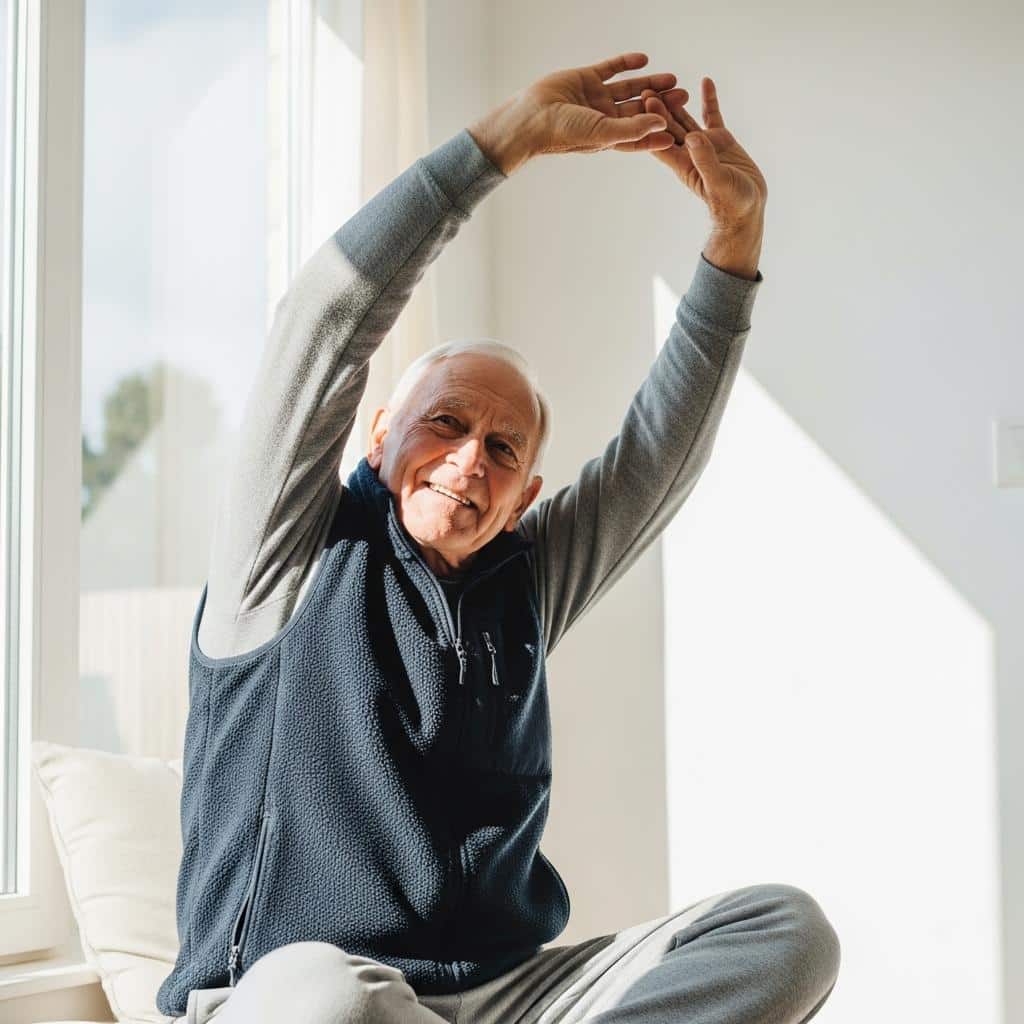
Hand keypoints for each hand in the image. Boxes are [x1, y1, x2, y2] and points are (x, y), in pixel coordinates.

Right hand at [468, 52, 683, 174]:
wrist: (533, 116)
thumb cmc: (565, 133)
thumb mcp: (603, 133)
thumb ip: (633, 129)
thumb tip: (663, 125)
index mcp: (609, 136)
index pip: (640, 136)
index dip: (660, 134)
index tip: (681, 133)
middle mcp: (605, 117)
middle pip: (640, 110)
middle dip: (661, 104)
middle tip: (684, 97)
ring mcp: (596, 97)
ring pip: (629, 88)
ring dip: (650, 83)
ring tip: (673, 78)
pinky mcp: (587, 78)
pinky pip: (611, 68)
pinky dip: (627, 63)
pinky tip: (644, 59)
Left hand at [639, 77, 766, 230]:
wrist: (747, 207)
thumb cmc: (731, 203)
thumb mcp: (718, 182)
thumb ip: (705, 161)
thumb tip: (693, 138)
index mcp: (683, 165)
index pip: (662, 142)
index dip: (652, 124)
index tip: (643, 104)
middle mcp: (690, 153)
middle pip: (670, 128)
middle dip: (658, 109)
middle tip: (646, 87)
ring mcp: (704, 145)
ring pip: (687, 118)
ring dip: (678, 102)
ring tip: (668, 81)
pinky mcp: (720, 140)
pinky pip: (712, 116)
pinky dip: (709, 100)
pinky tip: (706, 81)